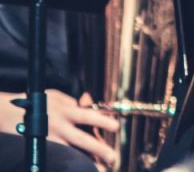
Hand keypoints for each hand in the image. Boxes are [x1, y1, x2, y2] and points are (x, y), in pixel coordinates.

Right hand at [0, 89, 118, 167]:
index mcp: (65, 110)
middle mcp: (58, 126)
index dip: (103, 121)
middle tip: (112, 157)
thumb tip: (88, 105)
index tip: (116, 127)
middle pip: (82, 139)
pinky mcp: (41, 147)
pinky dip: (69, 163)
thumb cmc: (36, 103)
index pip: (88, 116)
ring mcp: (49, 139)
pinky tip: (77, 169)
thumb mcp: (56, 97)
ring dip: (85, 162)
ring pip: (70, 152)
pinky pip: (58, 157)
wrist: (9, 113)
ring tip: (100, 170)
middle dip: (99, 148)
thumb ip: (73, 102)